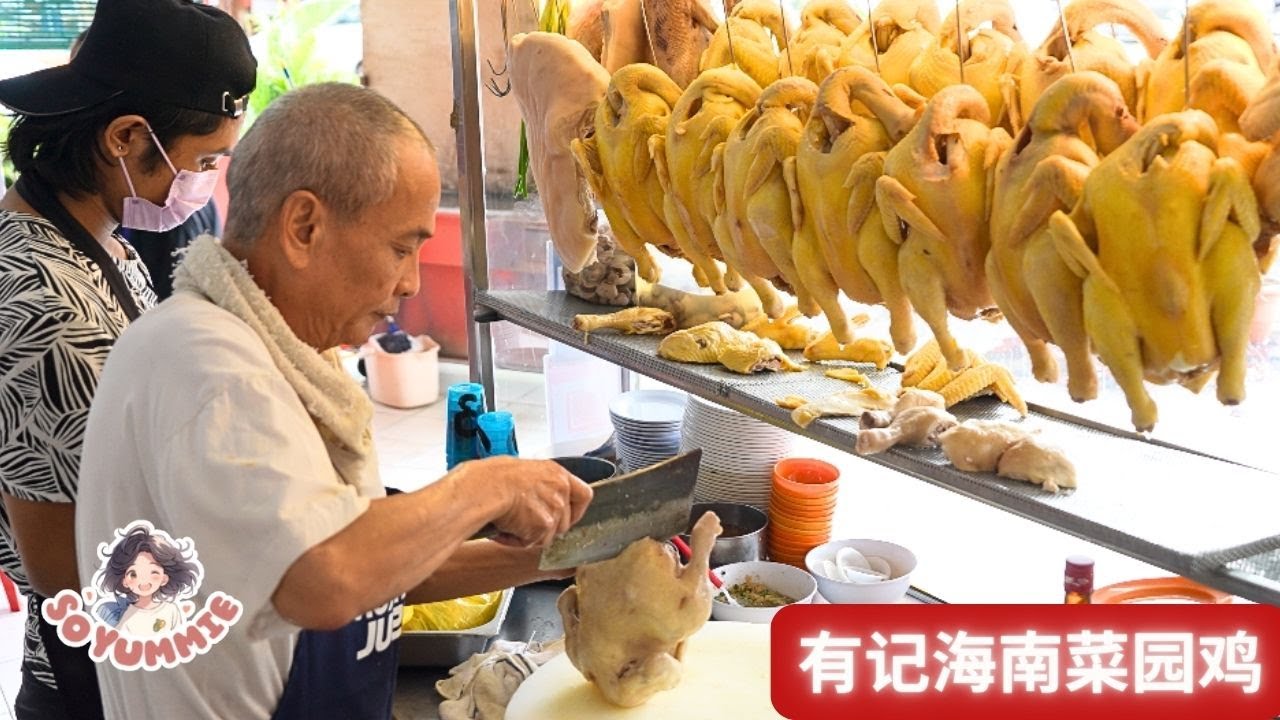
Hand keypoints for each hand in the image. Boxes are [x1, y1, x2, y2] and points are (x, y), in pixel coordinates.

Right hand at [464, 457, 592, 548]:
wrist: (485, 488)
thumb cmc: (494, 476)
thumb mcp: (523, 471)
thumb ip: (540, 484)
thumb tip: (536, 494)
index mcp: (557, 474)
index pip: (584, 495)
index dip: (576, 510)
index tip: (566, 516)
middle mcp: (561, 492)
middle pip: (564, 523)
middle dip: (546, 529)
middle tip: (525, 524)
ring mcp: (554, 510)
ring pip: (547, 536)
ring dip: (529, 535)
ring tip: (508, 524)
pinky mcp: (544, 527)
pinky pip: (531, 543)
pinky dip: (516, 541)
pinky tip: (503, 530)